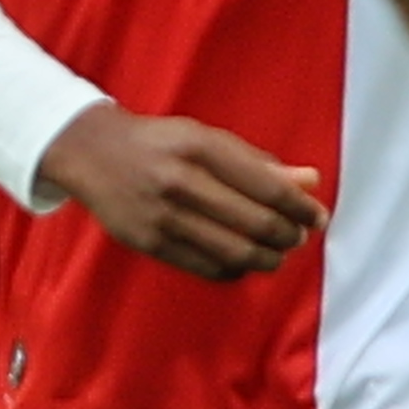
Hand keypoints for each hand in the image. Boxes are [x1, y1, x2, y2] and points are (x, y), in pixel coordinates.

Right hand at [37, 103, 324, 278]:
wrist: (91, 153)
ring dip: (267, 258)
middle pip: (256, 224)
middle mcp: (181, 181)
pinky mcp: (149, 242)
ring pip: (234, 252)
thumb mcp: (207, 139)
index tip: (317, 217)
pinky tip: (243, 262)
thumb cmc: (160, 143)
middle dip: (288, 236)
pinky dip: (235, 270)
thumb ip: (259, 163)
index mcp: (200, 148)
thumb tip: (310, 182)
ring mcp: (162, 216)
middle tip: (297, 237)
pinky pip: (206, 267)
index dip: (301, 209)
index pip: (268, 188)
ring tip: (276, 253)